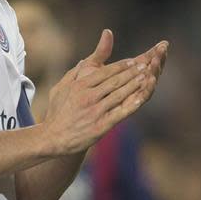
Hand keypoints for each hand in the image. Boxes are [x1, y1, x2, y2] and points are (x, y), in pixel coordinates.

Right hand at [43, 30, 168, 154]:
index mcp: (80, 86)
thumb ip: (74, 74)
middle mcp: (88, 97)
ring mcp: (95, 111)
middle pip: (115, 81)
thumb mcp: (60, 88)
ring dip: (135, 85)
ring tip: (148, 77)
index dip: (121, 66)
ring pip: (120, 95)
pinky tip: (141, 98)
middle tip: (146, 65)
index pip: (105, 72)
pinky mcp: (101, 126)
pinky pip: (120, 113)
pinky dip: (131, 105)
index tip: (134, 61)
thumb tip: (84, 61)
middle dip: (133, 72)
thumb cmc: (57, 113)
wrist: (53, 138)